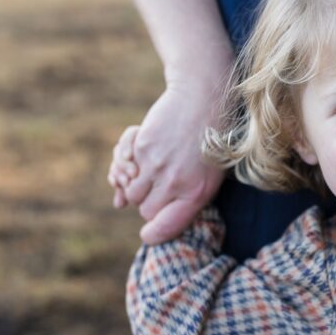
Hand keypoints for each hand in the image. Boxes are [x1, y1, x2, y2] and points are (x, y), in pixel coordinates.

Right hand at [108, 82, 225, 243]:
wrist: (204, 100)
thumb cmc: (211, 144)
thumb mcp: (210, 177)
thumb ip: (186, 201)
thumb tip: (154, 224)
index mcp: (197, 194)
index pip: (166, 227)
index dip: (154, 234)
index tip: (148, 234)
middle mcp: (175, 182)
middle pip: (146, 211)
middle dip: (149, 204)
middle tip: (159, 189)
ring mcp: (155, 165)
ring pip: (131, 193)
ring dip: (136, 186)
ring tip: (149, 173)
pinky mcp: (141, 148)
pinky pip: (123, 169)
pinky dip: (127, 166)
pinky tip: (141, 157)